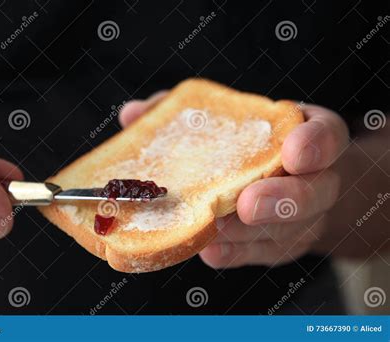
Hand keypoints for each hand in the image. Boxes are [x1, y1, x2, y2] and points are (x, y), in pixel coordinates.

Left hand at [119, 91, 348, 267]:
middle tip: (247, 203)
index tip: (292, 151)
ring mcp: (299, 221)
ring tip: (211, 229)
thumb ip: (188, 114)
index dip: (314, 144)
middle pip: (312, 195)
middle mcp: (314, 180)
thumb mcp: (234, 119)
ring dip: (245, 233)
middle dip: (280, 200)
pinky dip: (232, 252)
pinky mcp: (278, 247)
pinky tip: (207, 249)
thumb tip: (132, 114)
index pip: (327, 137)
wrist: (287, 181)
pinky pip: (258, 255)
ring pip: (282, 233)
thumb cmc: (251, 145)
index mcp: (307, 137)